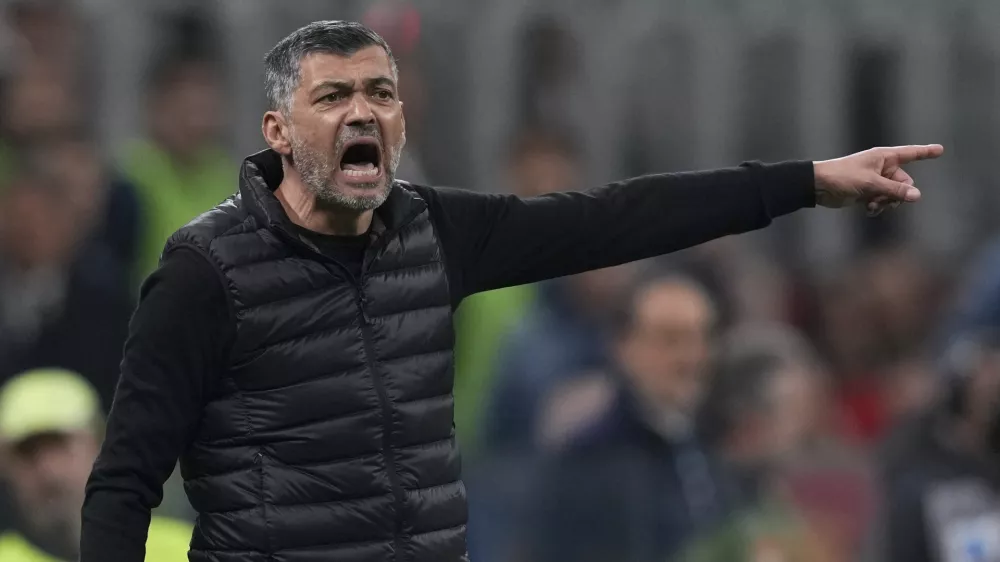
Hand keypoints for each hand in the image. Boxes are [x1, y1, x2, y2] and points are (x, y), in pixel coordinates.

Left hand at [813, 144, 943, 215]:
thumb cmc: (843, 177)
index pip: (911, 153)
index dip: (926, 152)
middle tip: (882, 198)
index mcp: (884, 157)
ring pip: (894, 195)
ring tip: (872, 205)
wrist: (818, 186)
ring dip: (886, 203)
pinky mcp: (867, 193)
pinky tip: (867, 210)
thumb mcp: (871, 183)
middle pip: (905, 183)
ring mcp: (875, 181)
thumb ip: (895, 190)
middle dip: (897, 194)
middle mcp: (882, 168)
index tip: (941, 150)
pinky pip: (882, 201)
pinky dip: (877, 207)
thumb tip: (918, 196)